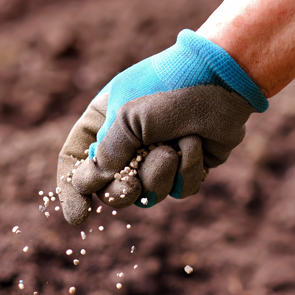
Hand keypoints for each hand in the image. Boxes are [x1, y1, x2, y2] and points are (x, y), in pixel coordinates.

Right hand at [57, 30, 267, 225]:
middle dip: (121, 192)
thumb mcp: (126, 117)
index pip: (75, 162)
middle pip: (110, 189)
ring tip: (172, 145)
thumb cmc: (168, 88)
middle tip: (131, 186)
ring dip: (160, 173)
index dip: (72, 190)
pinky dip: (187, 170)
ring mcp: (156, 157)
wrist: (222, 78)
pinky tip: (195, 143)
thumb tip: (87, 184)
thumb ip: (106, 154)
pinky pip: (179, 191)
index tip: (79, 216)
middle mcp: (127, 144)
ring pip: (148, 194)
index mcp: (103, 124)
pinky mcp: (186, 167)